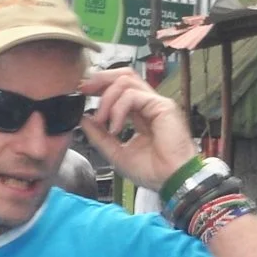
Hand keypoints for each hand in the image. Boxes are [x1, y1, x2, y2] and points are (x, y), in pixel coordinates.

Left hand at [78, 70, 199, 198]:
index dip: (101, 86)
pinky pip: (132, 95)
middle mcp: (149, 105)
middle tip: (84, 89)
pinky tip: (114, 127)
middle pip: (124, 75)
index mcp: (141, 115)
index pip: (120, 89)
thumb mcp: (116, 153)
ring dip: (106, 98)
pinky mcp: (162, 106)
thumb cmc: (153, 172)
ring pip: (126, 80)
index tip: (83, 93)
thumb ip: (99, 136)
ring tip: (101, 120)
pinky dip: (117, 109)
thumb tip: (84, 119)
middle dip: (101, 79)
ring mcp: (156, 103)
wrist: (172, 181)